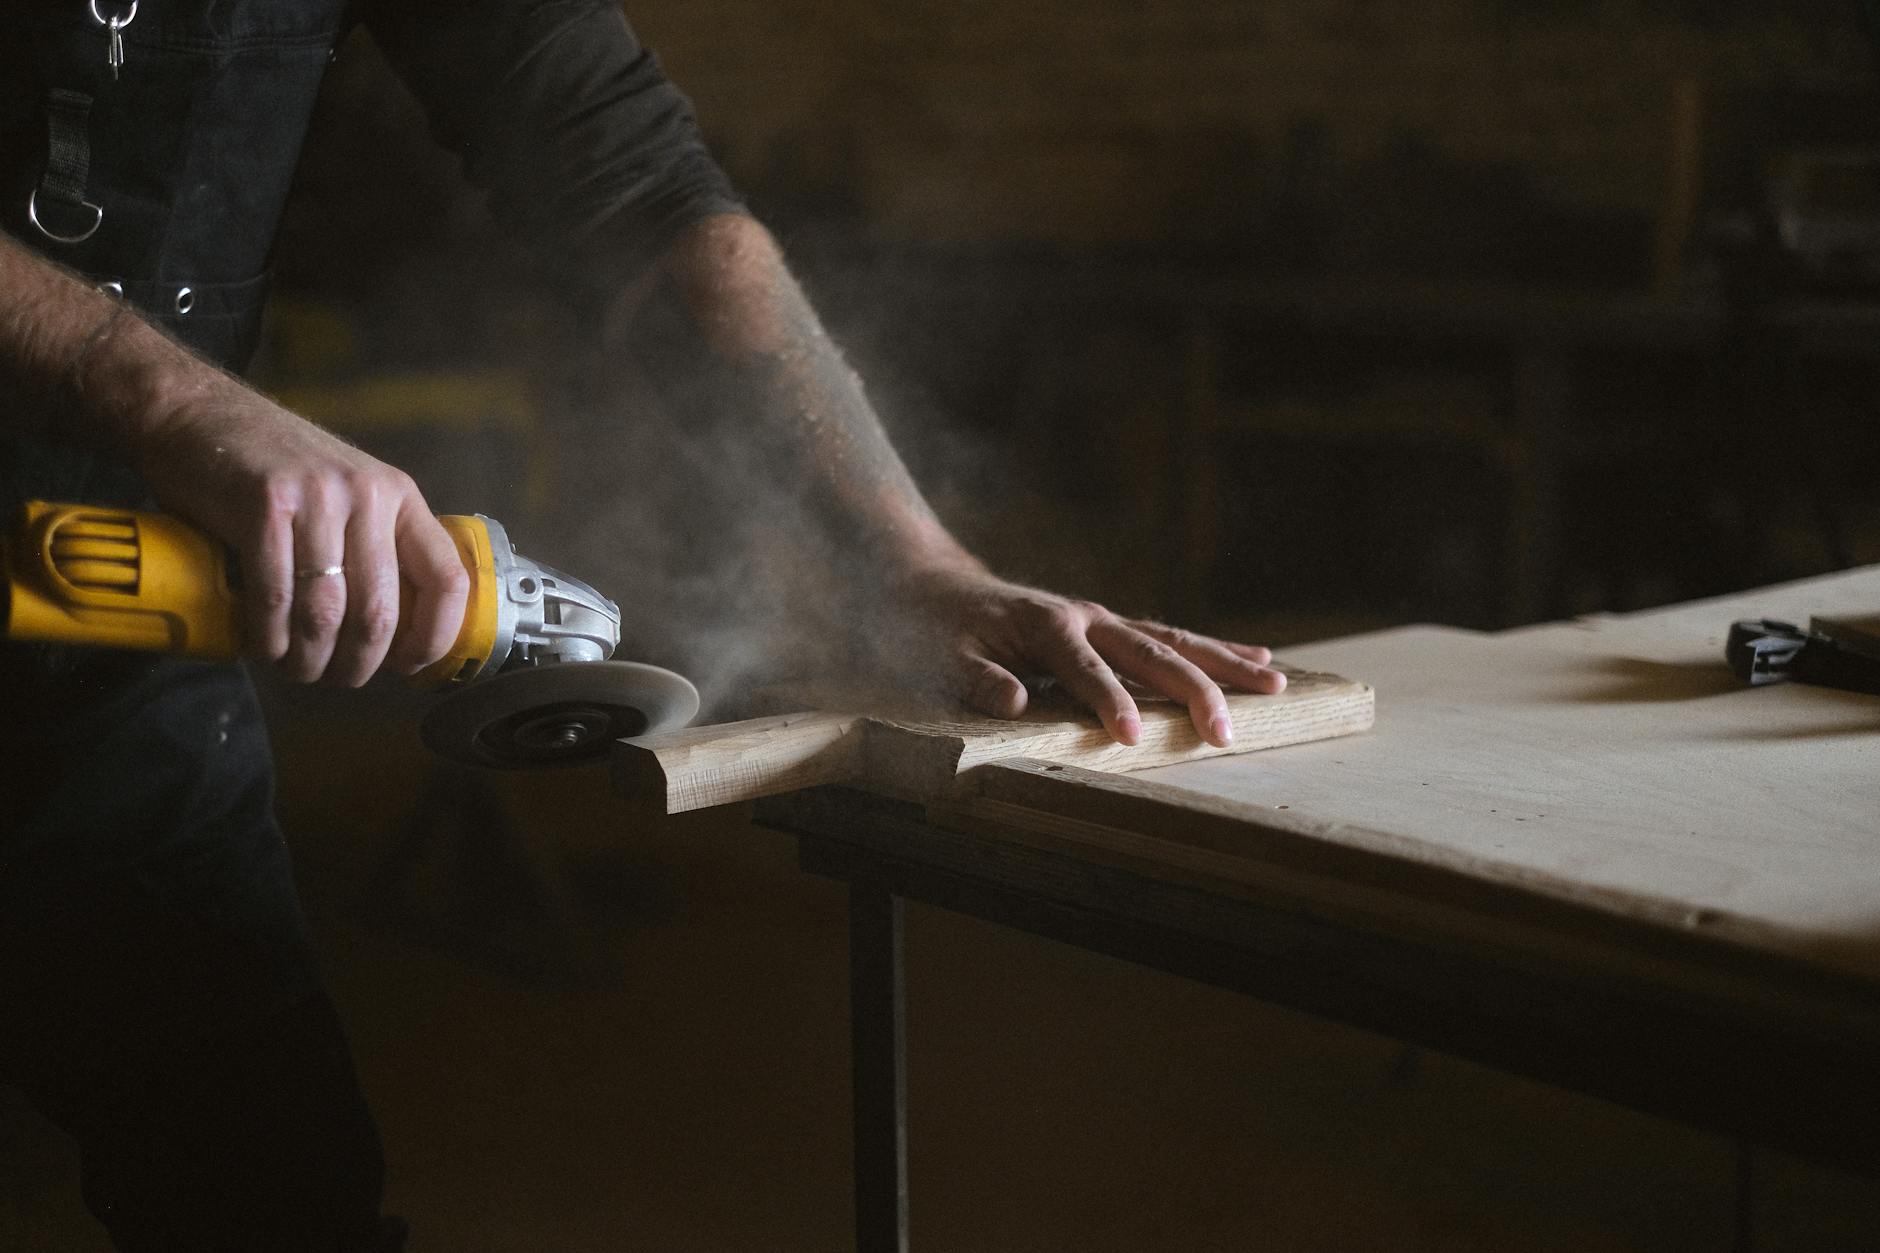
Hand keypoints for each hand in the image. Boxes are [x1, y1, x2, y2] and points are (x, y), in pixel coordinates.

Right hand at [128, 371, 468, 685]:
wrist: (193, 412)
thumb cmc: (270, 465)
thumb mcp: (343, 494)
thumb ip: (370, 544)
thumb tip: (390, 632)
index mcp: (397, 497)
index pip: (446, 578)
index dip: (435, 636)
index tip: (409, 667)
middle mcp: (367, 495)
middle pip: (380, 611)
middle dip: (359, 663)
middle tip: (336, 678)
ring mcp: (317, 498)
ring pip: (328, 613)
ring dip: (310, 659)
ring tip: (297, 670)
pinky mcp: (264, 505)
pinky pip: (276, 596)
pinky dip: (270, 637)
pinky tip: (265, 648)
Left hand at [893, 567, 1285, 746]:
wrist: (942, 588)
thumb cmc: (944, 631)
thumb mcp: (947, 656)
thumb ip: (978, 678)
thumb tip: (1013, 701)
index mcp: (1047, 626)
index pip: (1086, 670)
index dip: (1110, 703)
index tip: (1132, 738)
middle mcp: (1087, 617)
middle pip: (1151, 653)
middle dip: (1193, 691)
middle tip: (1226, 731)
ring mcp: (1106, 620)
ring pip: (1176, 641)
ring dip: (1225, 664)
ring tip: (1275, 685)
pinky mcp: (1114, 628)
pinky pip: (1172, 639)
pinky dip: (1215, 650)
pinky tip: (1257, 661)